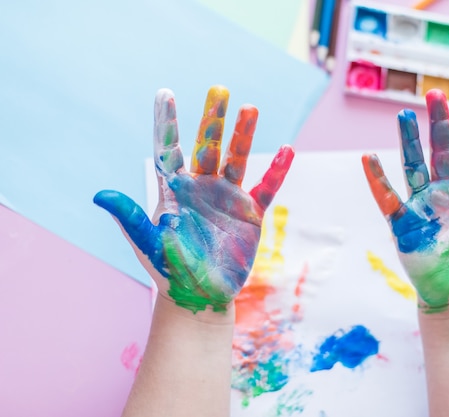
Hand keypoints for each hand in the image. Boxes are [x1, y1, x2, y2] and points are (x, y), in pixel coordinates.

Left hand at [94, 86, 293, 313]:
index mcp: (173, 191)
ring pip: (236, 160)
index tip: (165, 93)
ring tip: (250, 108)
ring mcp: (227, 198)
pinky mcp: (249, 214)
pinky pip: (266, 188)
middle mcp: (201, 187)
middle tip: (219, 90)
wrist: (199, 296)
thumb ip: (129, 217)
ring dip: (243, 136)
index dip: (167, 123)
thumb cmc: (169, 270)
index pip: (168, 149)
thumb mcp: (148, 243)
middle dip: (212, 120)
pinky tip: (287, 151)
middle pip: (207, 146)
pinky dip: (276, 171)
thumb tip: (99, 195)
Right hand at [362, 90, 448, 313]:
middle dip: (438, 123)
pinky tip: (369, 158)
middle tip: (434, 94)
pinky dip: (378, 179)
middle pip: (441, 150)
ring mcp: (422, 204)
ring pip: (413, 165)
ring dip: (408, 141)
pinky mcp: (402, 222)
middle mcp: (446, 192)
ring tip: (405, 115)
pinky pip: (388, 197)